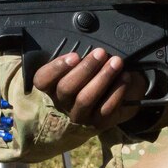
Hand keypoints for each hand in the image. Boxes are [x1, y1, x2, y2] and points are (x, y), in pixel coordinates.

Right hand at [32, 48, 146, 128]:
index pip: (42, 80)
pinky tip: (125, 77)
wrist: (111, 102)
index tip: (74, 55)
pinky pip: (106, 109)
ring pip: (85, 99)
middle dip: (86, 68)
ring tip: (116, 62)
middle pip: (66, 88)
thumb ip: (80, 57)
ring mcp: (80, 115)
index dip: (56, 68)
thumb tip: (92, 45)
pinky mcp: (98, 123)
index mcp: (52, 87)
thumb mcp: (82, 66)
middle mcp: (62, 103)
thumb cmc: (92, 78)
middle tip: (101, 53)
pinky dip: (117, 91)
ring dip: (102, 78)